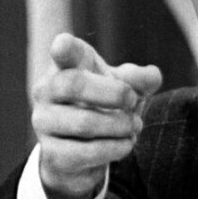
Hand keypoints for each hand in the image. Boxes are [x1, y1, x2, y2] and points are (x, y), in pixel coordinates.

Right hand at [31, 33, 162, 198]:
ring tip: (134, 126)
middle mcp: (47, 90)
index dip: (63, 47)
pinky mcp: (52, 153)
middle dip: (113, 93)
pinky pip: (87, 152)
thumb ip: (140, 80)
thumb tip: (153, 76)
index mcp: (66, 66)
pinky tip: (126, 144)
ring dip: (120, 126)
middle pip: (74, 84)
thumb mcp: (125, 88)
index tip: (63, 45)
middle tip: (132, 100)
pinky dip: (115, 148)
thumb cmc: (106, 106)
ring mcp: (44, 122)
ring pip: (85, 123)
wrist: (85, 150)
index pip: (62, 51)